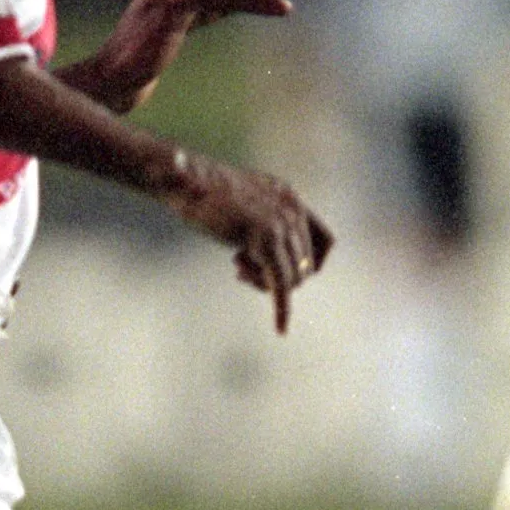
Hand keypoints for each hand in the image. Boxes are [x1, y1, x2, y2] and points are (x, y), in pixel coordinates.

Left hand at [60, 0, 293, 112]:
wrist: (110, 86)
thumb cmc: (136, 55)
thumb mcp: (170, 23)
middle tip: (283, 7)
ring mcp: (173, 10)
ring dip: (248, 1)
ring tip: (277, 11)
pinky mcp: (174, 29)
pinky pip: (210, 12)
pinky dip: (232, 11)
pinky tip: (247, 15)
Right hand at [160, 150, 331, 332]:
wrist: (185, 180)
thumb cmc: (199, 189)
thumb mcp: (238, 198)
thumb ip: (257, 216)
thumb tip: (256, 245)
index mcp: (289, 197)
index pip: (324, 241)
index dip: (309, 263)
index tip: (284, 273)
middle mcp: (293, 210)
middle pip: (306, 265)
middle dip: (277, 275)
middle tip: (240, 268)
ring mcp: (282, 226)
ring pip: (292, 278)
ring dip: (265, 284)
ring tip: (237, 269)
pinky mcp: (266, 243)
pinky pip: (281, 285)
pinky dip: (282, 310)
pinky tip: (280, 329)